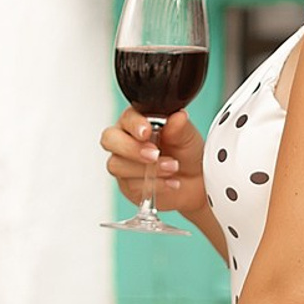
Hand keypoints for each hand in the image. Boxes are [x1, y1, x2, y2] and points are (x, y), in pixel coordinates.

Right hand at [102, 105, 210, 226]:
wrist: (194, 181)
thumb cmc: (186, 153)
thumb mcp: (188, 137)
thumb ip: (180, 127)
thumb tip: (178, 117)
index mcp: (137, 122)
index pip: (126, 118)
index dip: (134, 125)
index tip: (147, 131)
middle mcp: (125, 140)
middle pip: (109, 140)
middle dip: (132, 148)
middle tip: (155, 154)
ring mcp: (123, 164)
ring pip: (117, 165)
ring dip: (146, 169)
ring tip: (172, 168)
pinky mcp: (127, 185)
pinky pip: (130, 186)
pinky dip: (153, 185)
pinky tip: (170, 182)